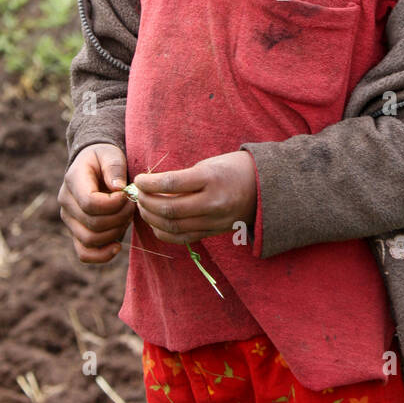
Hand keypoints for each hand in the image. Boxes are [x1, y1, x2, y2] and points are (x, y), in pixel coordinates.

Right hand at [58, 143, 132, 263]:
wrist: (94, 166)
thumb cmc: (104, 159)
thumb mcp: (111, 154)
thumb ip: (114, 168)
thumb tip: (118, 189)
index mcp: (73, 181)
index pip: (90, 203)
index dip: (114, 204)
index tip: (127, 195)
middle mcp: (66, 203)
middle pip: (93, 224)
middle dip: (120, 218)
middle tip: (132, 206)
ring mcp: (69, 220)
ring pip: (90, 240)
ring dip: (115, 232)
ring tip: (126, 218)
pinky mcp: (76, 233)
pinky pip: (84, 253)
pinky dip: (101, 255)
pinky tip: (117, 246)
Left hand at [129, 151, 257, 244]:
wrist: (265, 188)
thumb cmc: (233, 169)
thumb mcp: (209, 164)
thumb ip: (183, 178)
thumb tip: (152, 187)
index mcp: (211, 178)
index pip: (170, 184)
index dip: (148, 183)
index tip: (138, 180)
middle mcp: (212, 202)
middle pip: (169, 209)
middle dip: (146, 203)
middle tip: (138, 195)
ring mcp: (213, 221)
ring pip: (173, 227)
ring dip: (151, 218)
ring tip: (144, 208)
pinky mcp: (213, 232)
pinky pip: (183, 238)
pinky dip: (164, 233)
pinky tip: (156, 223)